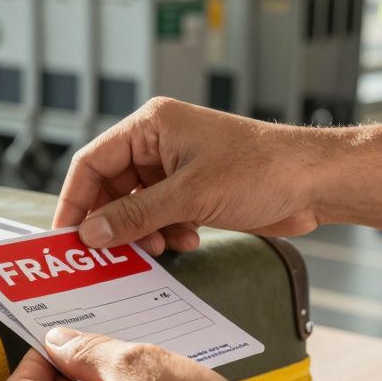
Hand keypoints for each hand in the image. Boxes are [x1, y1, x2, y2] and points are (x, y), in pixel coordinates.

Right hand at [55, 98, 330, 252]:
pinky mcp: (194, 189)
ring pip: (136, 205)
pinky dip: (165, 232)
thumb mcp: (190, 195)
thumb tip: (92, 233)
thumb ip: (136, 215)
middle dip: (114, 221)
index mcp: (151, 126)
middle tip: (109, 254)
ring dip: (142, 231)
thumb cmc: (261, 169)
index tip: (67, 235)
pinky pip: (161, 215)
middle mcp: (159, 143)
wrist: (314, 182)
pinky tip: (185, 241)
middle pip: (112, 186)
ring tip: (157, 247)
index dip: (75, 200)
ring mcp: (177, 167)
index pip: (92, 162)